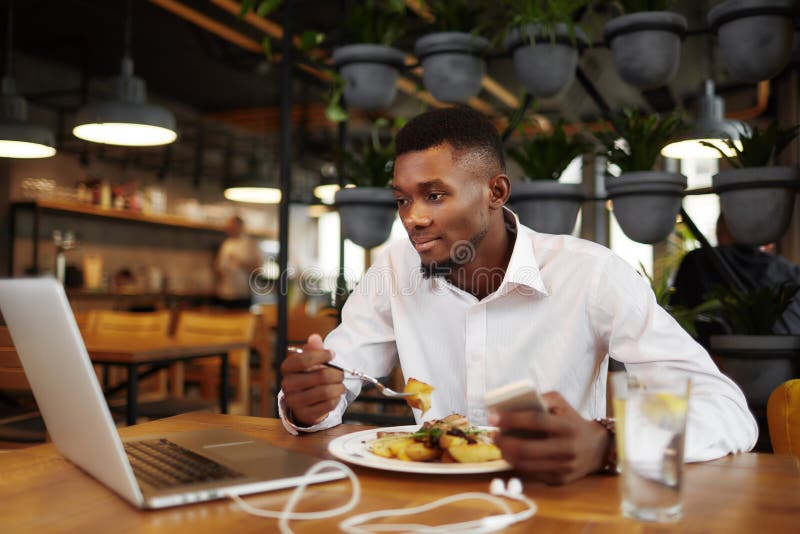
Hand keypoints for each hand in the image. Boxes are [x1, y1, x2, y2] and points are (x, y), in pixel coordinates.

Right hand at [280, 334, 344, 426]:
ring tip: (340, 385)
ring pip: (325, 392)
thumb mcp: (310, 360)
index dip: (321, 355)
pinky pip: (328, 405)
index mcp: (287, 368)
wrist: (303, 400)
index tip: (332, 354)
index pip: (303, 360)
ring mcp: (295, 401)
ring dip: (338, 387)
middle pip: (320, 376)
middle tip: (341, 374)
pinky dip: (336, 399)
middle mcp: (287, 385)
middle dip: (336, 374)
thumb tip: (315, 338)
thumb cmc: (308, 375)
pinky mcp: (305, 414)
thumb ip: (313, 349)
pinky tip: (335, 395)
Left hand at [489, 392, 609, 484]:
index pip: (536, 421)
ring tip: (499, 445)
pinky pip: (532, 475)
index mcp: (568, 426)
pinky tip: (510, 455)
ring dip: (507, 455)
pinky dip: (517, 465)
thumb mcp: (562, 404)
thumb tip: (512, 402)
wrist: (596, 447)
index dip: (512, 419)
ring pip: (527, 465)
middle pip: (528, 448)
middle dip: (504, 442)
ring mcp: (564, 467)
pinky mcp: (560, 480)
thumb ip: (541, 399)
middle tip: (492, 435)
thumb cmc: (572, 421)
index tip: (492, 416)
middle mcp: (567, 448)